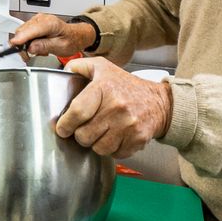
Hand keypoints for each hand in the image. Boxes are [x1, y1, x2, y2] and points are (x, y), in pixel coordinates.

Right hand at [9, 13, 97, 57]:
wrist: (74, 36)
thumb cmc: (71, 40)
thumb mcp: (61, 46)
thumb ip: (45, 46)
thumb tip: (31, 47)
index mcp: (50, 23)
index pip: (32, 30)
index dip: (22, 37)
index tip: (14, 44)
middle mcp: (42, 19)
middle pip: (23, 31)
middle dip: (22, 45)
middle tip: (29, 56)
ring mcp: (36, 20)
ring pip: (21, 32)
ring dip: (25, 44)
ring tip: (38, 50)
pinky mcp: (33, 24)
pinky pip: (24, 33)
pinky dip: (27, 41)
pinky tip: (37, 45)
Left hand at [54, 58, 172, 158]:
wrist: (159, 102)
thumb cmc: (126, 86)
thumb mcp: (102, 67)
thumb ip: (78, 66)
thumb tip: (63, 73)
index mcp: (105, 87)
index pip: (78, 112)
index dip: (65, 124)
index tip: (62, 128)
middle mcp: (117, 106)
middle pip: (84, 135)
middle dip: (80, 134)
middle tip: (86, 127)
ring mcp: (128, 124)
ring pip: (98, 148)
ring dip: (96, 143)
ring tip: (101, 131)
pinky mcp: (137, 139)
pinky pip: (114, 154)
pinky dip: (112, 149)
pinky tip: (114, 136)